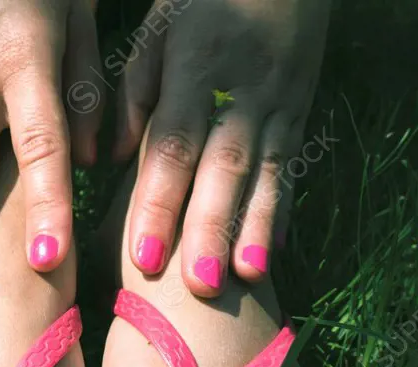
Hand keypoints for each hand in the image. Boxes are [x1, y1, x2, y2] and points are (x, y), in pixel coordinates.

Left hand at [115, 0, 330, 295]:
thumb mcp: (160, 27)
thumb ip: (135, 91)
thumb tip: (115, 158)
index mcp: (196, 64)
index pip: (174, 142)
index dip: (160, 201)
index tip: (143, 255)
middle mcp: (244, 87)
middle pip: (224, 167)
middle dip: (209, 229)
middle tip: (195, 287)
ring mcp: (280, 100)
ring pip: (266, 172)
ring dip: (254, 229)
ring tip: (243, 281)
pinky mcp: (302, 111)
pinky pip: (290, 166)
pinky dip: (280, 211)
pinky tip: (270, 253)